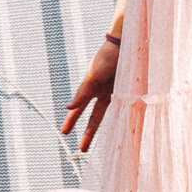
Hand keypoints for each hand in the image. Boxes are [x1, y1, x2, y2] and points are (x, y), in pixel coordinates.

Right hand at [61, 36, 119, 152]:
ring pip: (107, 115)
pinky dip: (122, 118)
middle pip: (93, 116)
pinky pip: (123, 108)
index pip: (79, 108)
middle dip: (87, 132)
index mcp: (90, 87)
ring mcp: (115, 91)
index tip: (63, 132)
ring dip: (103, 128)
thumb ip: (82, 93)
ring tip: (103, 140)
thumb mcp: (93, 76)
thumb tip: (68, 107)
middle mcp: (101, 91)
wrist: (127, 43)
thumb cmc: (108, 57)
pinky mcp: (127, 90)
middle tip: (81, 149)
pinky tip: (124, 126)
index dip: (72, 120)